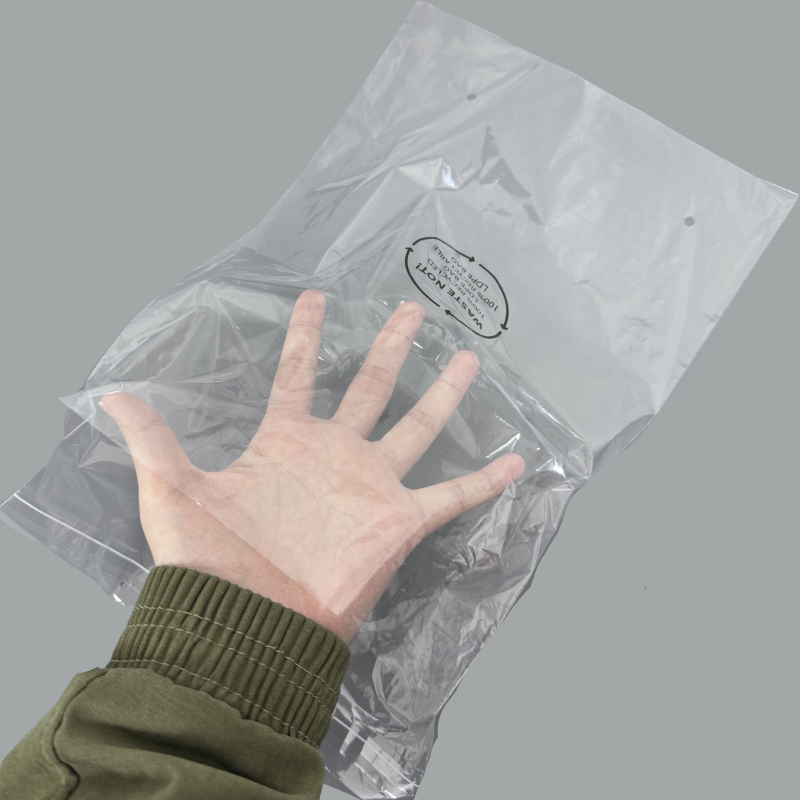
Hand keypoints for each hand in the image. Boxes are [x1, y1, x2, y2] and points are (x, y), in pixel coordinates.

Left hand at [100, 289, 524, 641]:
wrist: (250, 622)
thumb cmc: (212, 559)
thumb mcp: (172, 490)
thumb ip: (151, 439)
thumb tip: (110, 396)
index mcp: (286, 441)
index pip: (301, 374)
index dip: (307, 336)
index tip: (317, 296)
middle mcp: (335, 454)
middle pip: (372, 386)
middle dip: (390, 346)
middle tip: (411, 309)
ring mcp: (372, 484)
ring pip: (418, 426)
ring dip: (443, 395)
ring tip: (469, 359)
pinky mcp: (400, 520)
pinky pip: (453, 495)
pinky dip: (484, 480)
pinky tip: (516, 459)